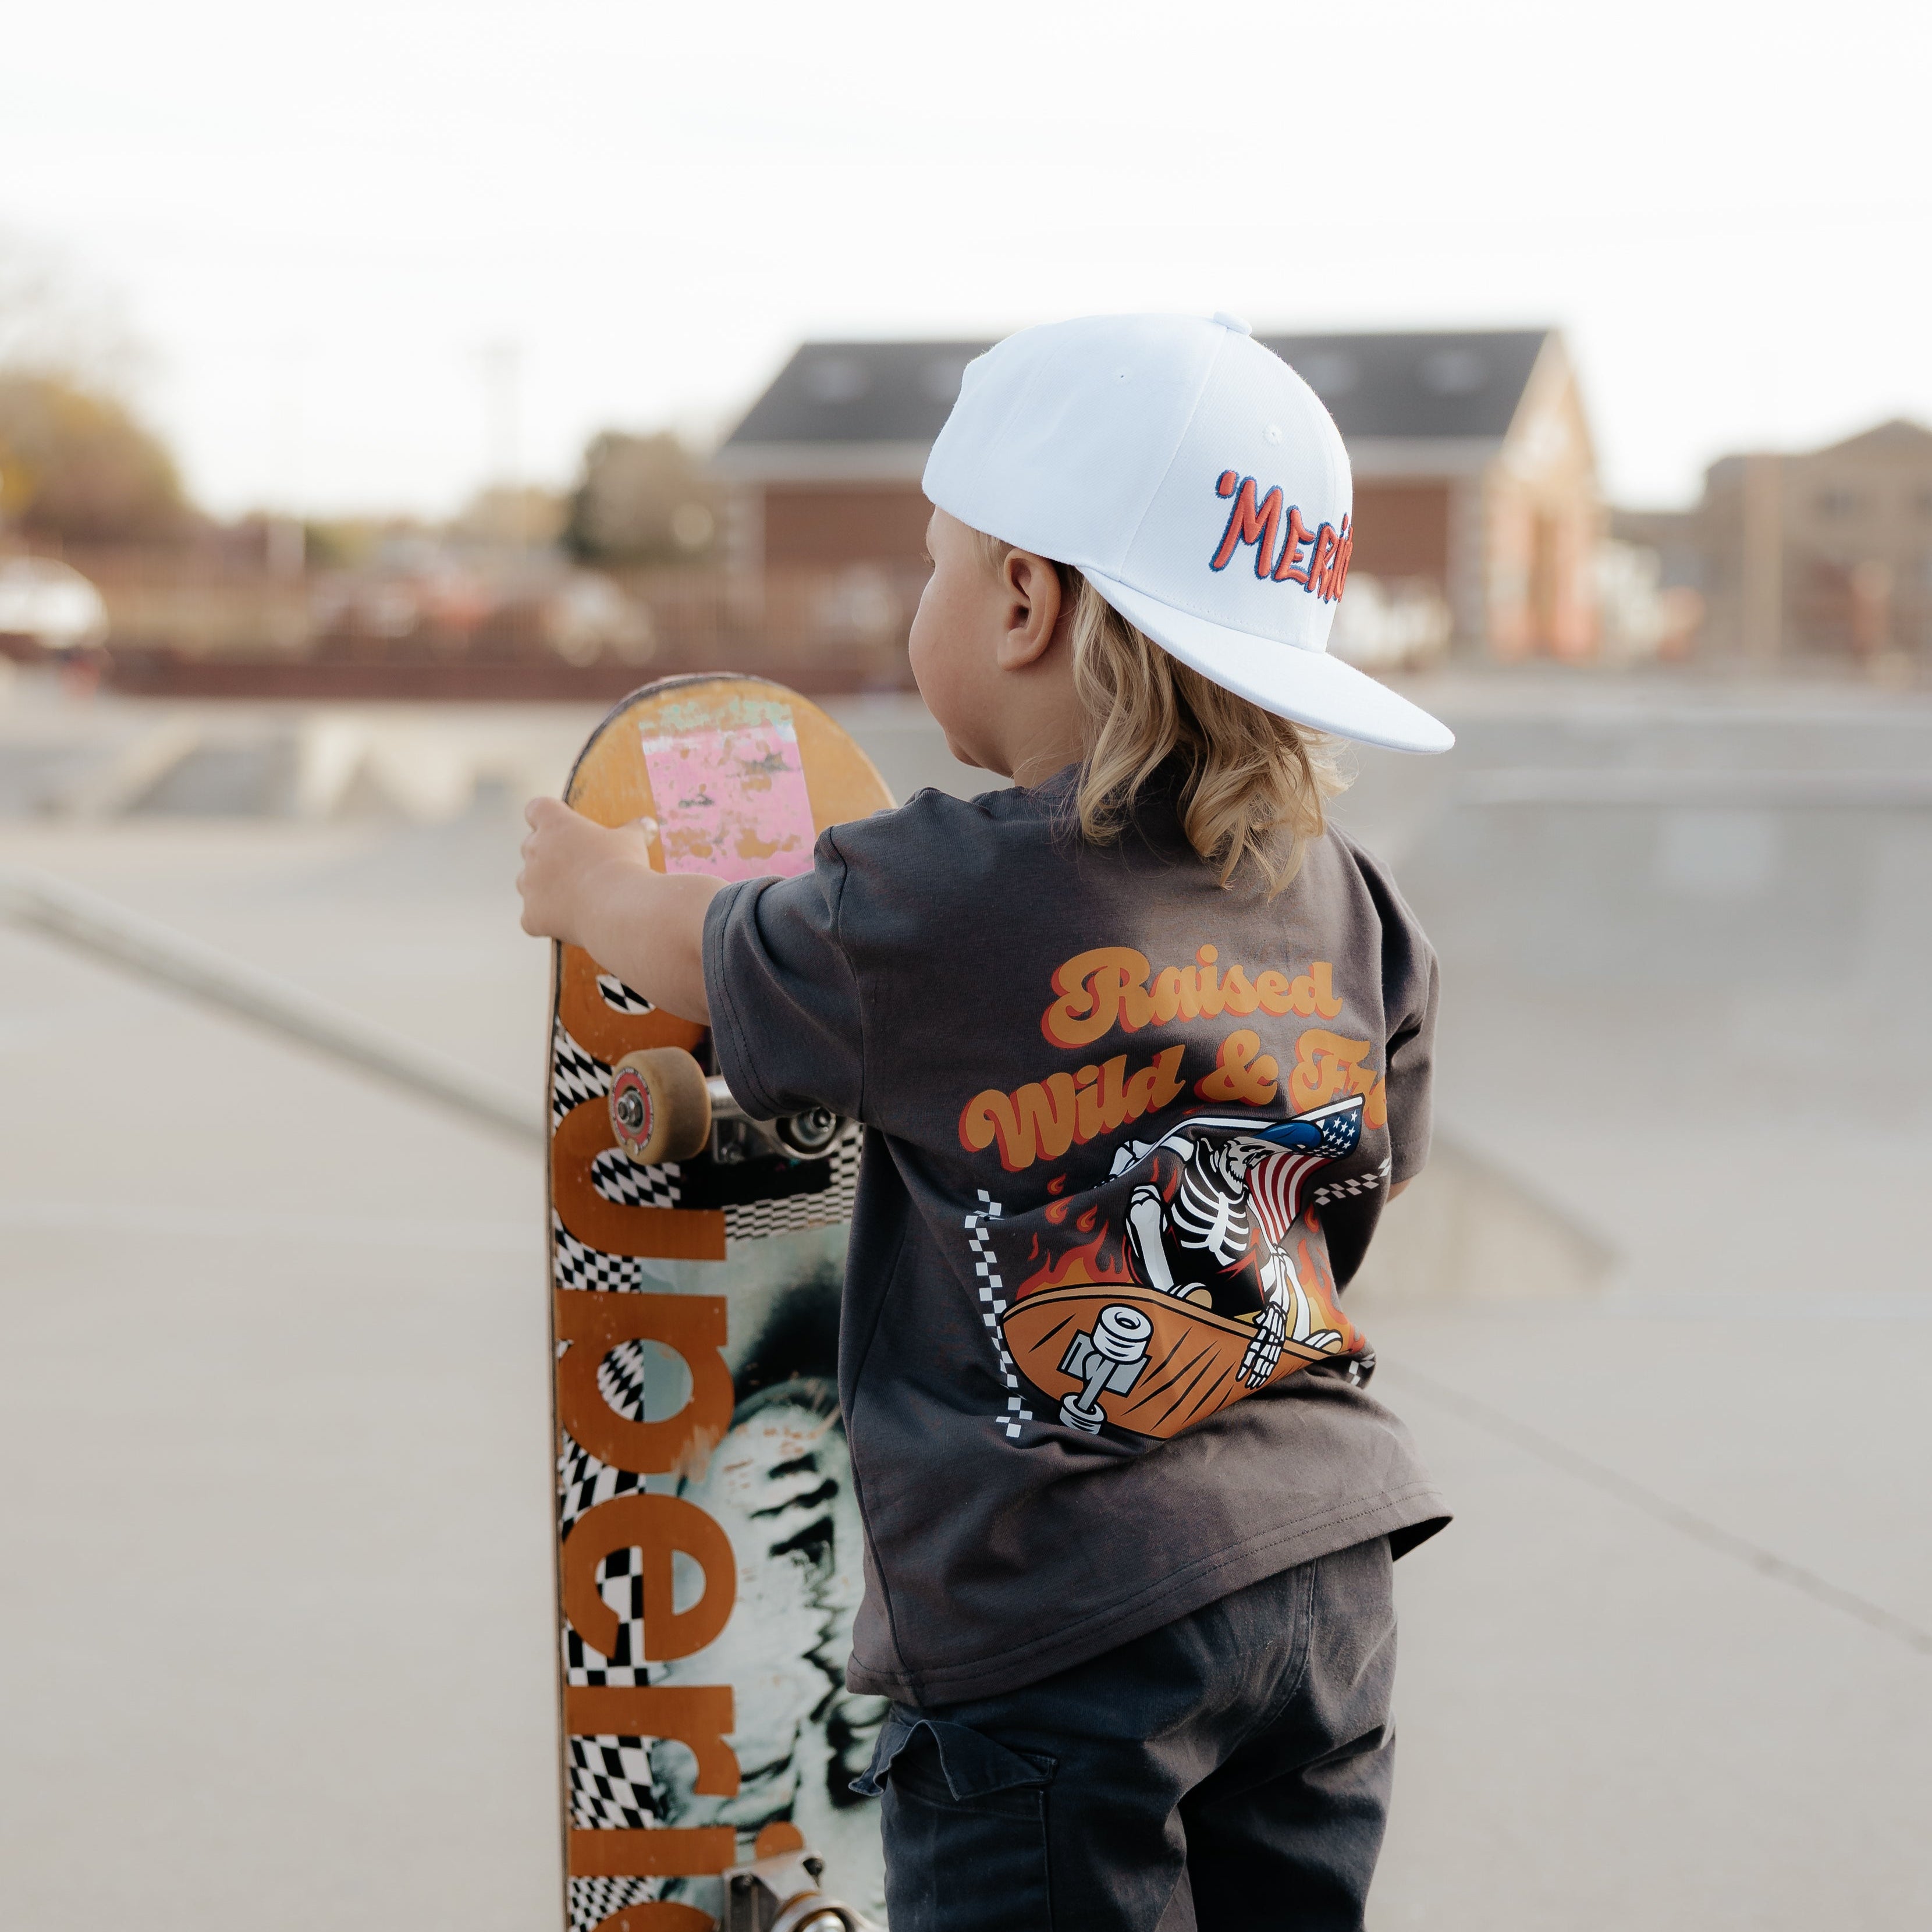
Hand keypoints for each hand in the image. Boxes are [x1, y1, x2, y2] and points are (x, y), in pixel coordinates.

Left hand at [517, 798, 652, 944]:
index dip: (547, 816)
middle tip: (576, 866)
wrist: (618, 909)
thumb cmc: (624, 866)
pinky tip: (566, 923)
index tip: (562, 826)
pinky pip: (531, 917)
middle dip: (548, 855)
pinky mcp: (531, 915)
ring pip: (526, 881)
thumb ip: (635, 829)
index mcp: (555, 823)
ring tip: (573, 895)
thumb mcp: (633, 841)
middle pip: (530, 846)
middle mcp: (534, 850)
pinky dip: (545, 919)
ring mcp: (529, 884)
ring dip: (543, 886)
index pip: (537, 809)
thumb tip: (647, 825)